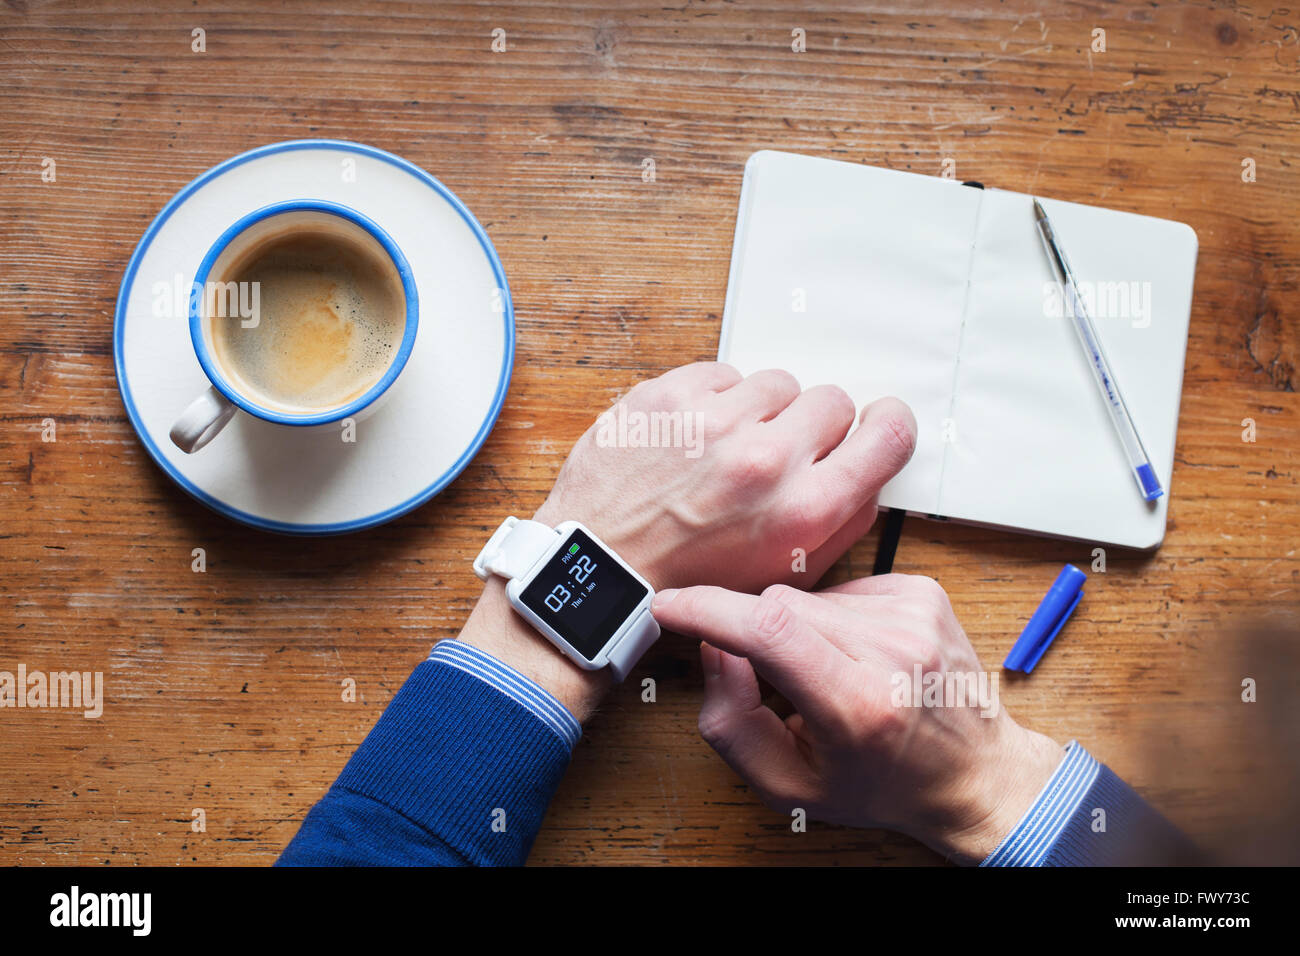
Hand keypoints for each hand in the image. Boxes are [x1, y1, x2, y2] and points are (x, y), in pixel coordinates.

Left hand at [462, 361, 917, 719]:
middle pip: (832, 400)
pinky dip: (715, 400)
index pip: (886, 435)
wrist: (603, 567)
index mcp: (804, 510)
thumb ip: (842, 524)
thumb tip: (869, 474)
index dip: (886, 425)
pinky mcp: (670, 396)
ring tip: (728, 449)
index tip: (875, 422)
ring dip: (761, 410)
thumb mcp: (784, 576)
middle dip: (813, 425)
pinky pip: (723, 374)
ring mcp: (715, 421)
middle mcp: (766, 460)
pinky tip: (695, 437)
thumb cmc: (690, 579)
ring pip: (776, 382)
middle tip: (780, 452)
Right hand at [650, 574, 1063, 861]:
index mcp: (858, 706)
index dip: (707, 610)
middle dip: (753, 634)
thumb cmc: (883, 784)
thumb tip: (714, 647)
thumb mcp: (789, 786)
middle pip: (778, 608)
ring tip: (829, 674)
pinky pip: (841, 589)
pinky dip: (833, 619)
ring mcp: (912, 615)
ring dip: (797, 630)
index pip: (768, 631)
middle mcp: (893, 651)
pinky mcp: (921, 592)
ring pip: (807, 596)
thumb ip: (731, 724)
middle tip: (775, 682)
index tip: (669, 605)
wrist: (975, 774)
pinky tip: (856, 655)